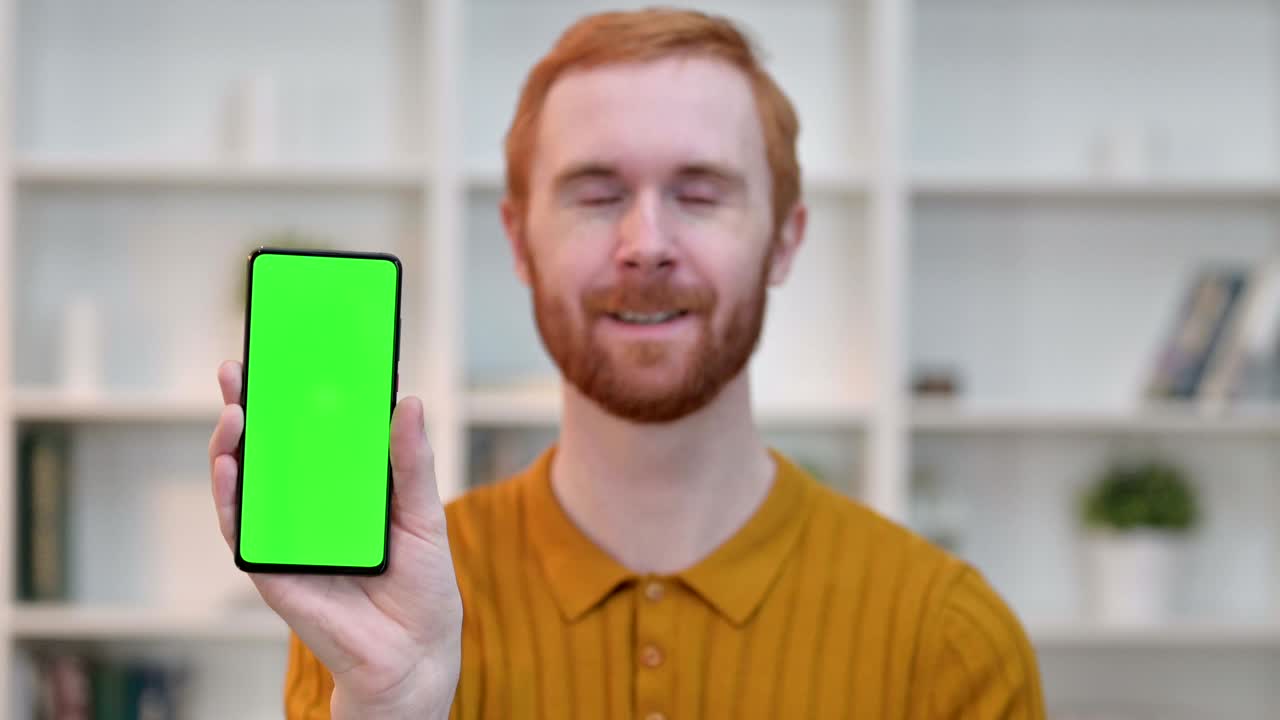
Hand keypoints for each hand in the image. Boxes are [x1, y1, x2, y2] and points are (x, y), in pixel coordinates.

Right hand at [208, 361, 461, 718]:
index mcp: (342, 489)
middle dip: (246, 408)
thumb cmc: (421, 584)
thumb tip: (409, 401)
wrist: (414, 652)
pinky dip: (229, 497)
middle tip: (237, 369)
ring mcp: (285, 536)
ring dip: (231, 446)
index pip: (309, 433)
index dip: (292, 395)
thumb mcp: (423, 513)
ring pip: (243, 484)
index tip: (282, 354)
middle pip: (268, 451)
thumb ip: (411, 462)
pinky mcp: (271, 569)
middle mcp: (306, 508)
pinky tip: (229, 466)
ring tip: (234, 411)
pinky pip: (240, 529)